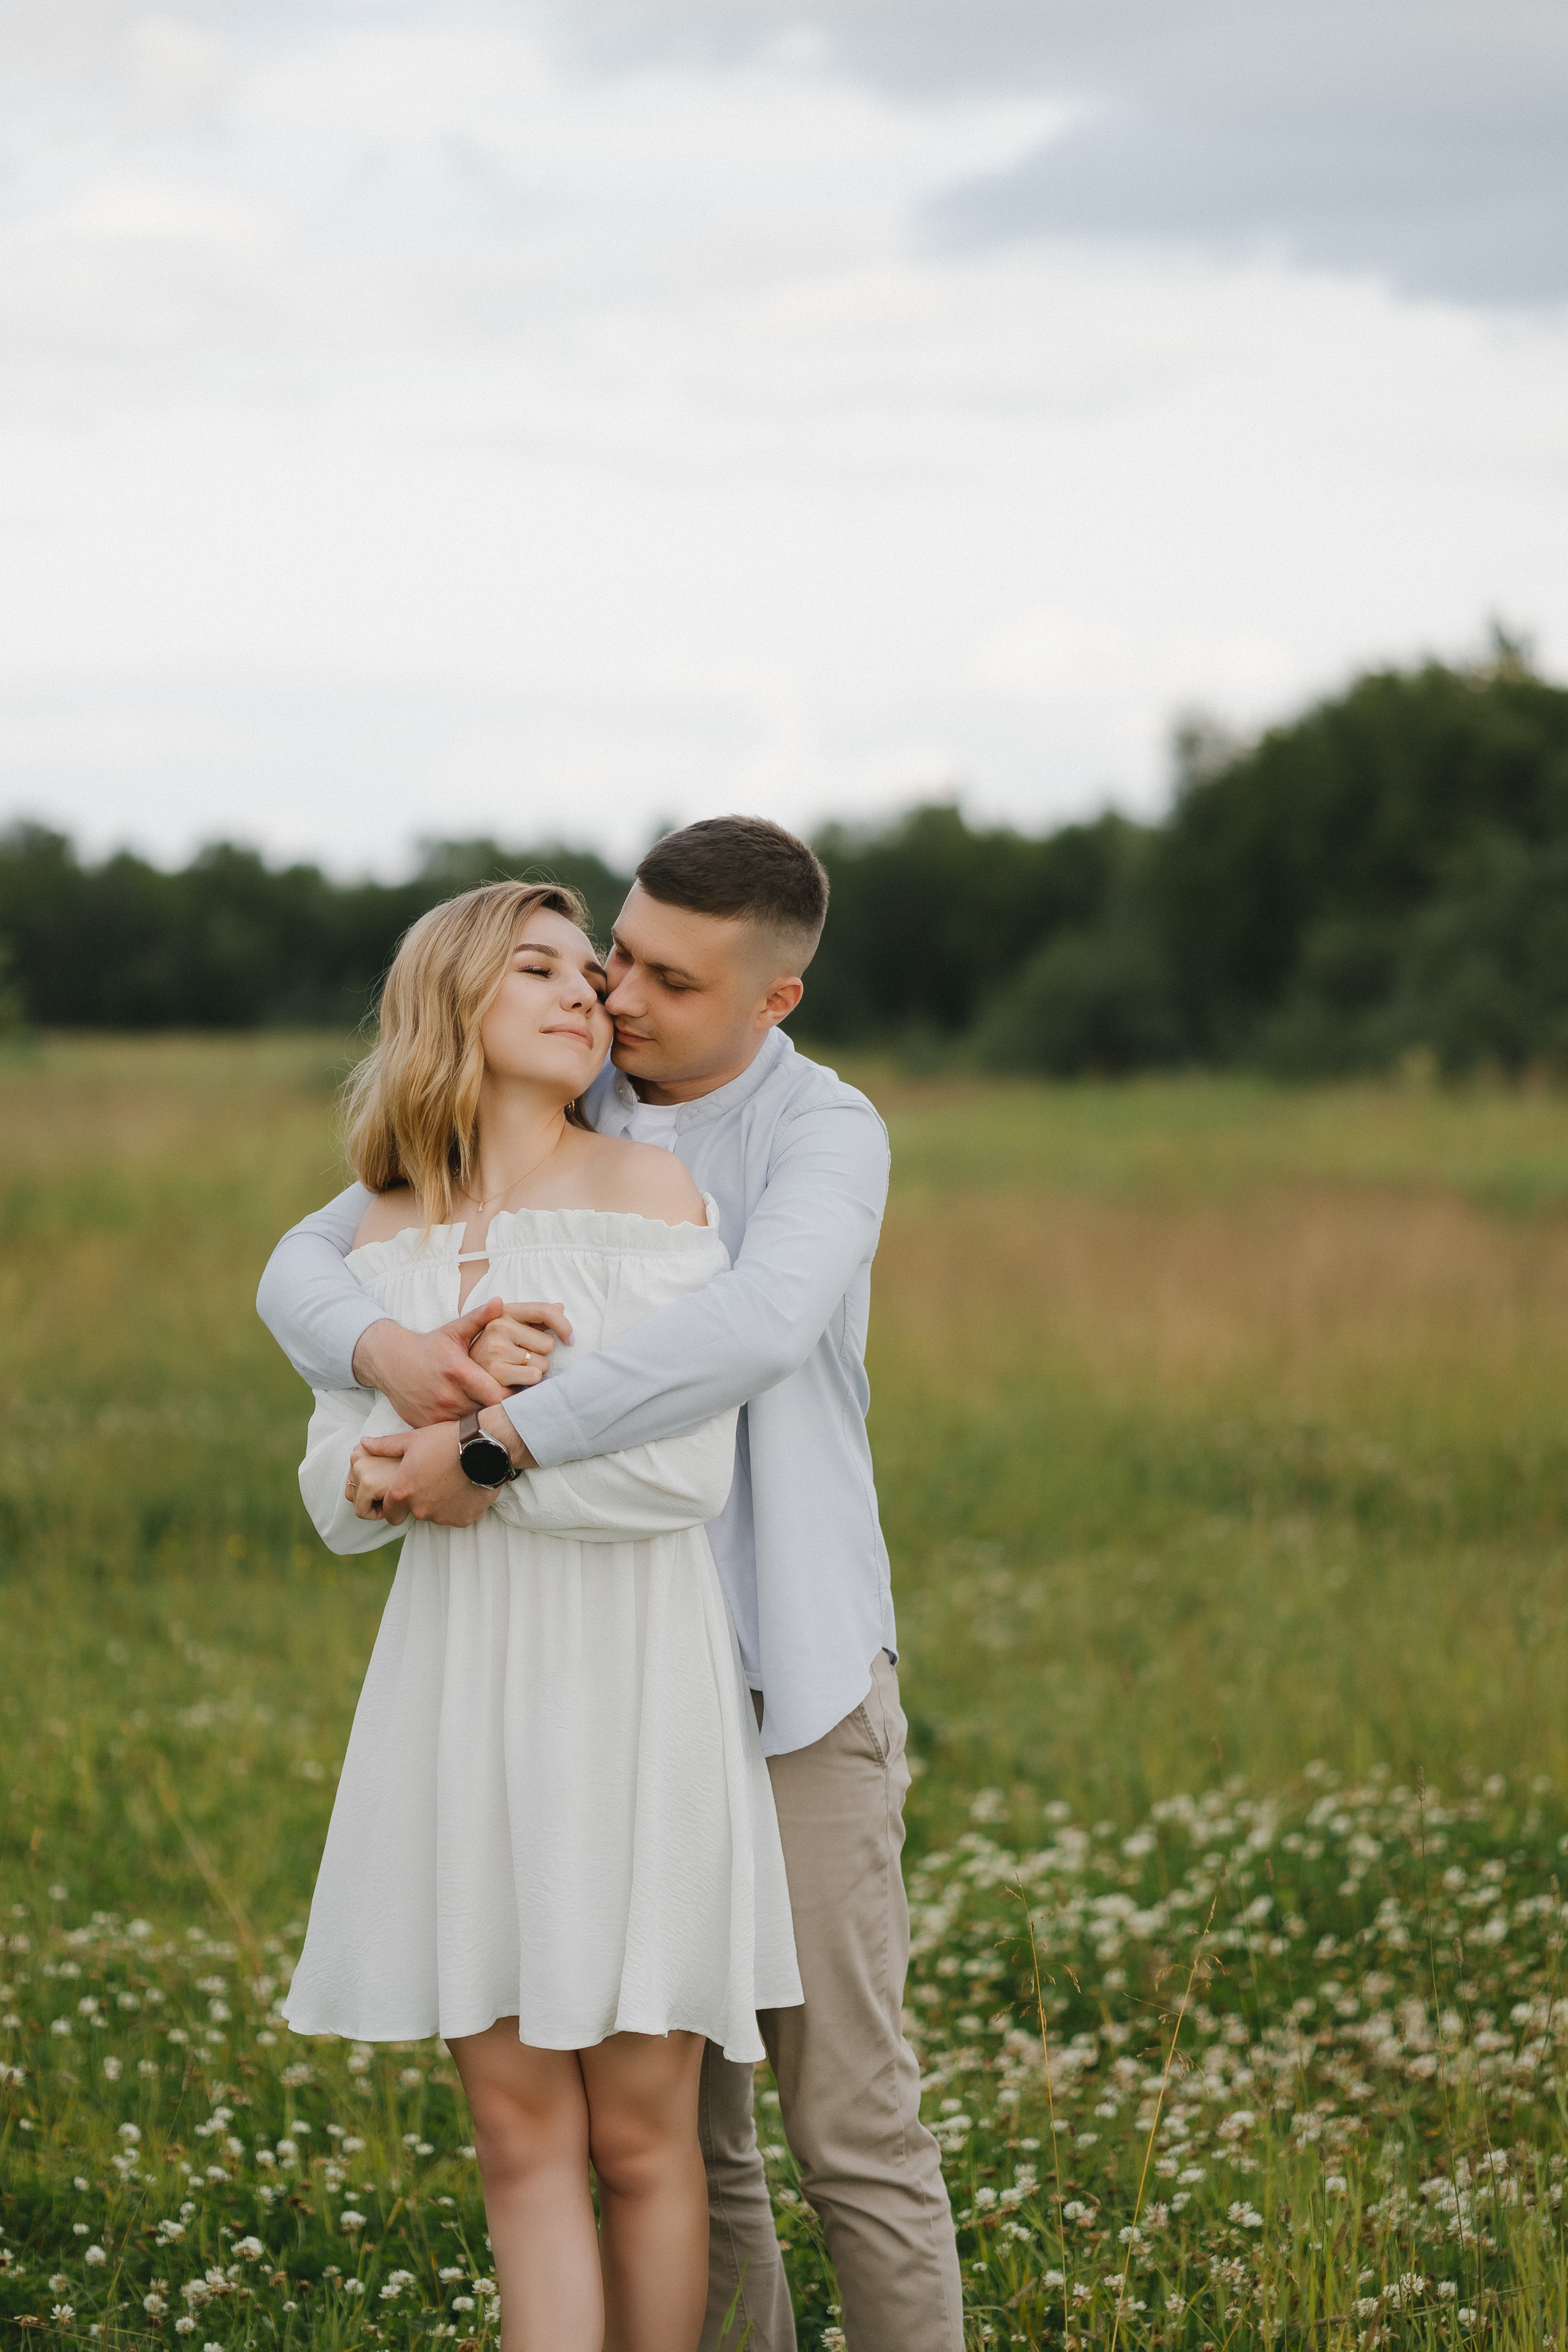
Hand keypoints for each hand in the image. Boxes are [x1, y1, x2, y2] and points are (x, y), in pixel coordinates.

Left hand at [349, 1423, 496, 1527]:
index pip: (389, 1512)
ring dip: (440, 1502)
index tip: (406, 1491)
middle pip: (414, 1512)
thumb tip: (364, 1443)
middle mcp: (419, 1510)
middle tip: (433, 1478)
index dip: (395, 1502)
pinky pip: (457, 1516)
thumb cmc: (445, 1440)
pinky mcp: (463, 1519)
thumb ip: (385, 1446)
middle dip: (420, 1499)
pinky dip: (459, 1505)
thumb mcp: (412, 1439)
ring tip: (452, 1479)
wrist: (484, 1446)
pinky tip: (465, 1485)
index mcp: (402, 1492)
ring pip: (436, 1514)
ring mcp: (442, 1517)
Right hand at [351, 1302, 511, 1425]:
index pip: (497, 1395)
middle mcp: (448, 1396)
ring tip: (493, 1416)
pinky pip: (451, 1434)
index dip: (512, 1397)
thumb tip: (501, 1302)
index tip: (518, 1392)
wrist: (390, 1361)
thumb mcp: (454, 1331)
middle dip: (500, 1411)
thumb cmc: (429, 1346)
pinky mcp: (425, 1427)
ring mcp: (436, 1414)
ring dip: (481, 1421)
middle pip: (487, 1413)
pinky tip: (469, 1424)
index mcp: (459, 1372)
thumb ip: (479, 1318)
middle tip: (512, 1408)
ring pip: (471, 1426)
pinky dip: (462, 1430)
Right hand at [468, 1301, 572, 1392]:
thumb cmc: (494, 1351)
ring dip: (536, 1370)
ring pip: (543, 1363)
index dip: (564, 1325)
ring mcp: (496, 1349)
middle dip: (541, 1354)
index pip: (544, 1311)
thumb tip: (560, 1307)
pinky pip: (534, 1376)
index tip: (569, 1339)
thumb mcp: (510, 1328)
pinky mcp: (497, 1371)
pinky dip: (529, 1382)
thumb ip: (534, 1318)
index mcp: (504, 1312)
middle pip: (548, 1343)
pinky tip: (515, 1380)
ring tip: (516, 1369)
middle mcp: (499, 1326)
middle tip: (522, 1358)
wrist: (462, 1376)